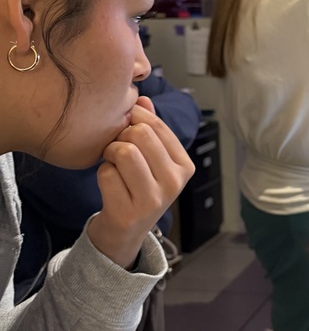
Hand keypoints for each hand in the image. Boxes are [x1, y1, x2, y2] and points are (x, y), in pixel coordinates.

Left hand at [88, 97, 194, 266]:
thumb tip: (141, 98)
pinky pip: (106, 173)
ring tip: (113, 164)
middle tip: (118, 151)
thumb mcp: (152, 159)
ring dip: (110, 154)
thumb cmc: (137, 188)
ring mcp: (153, 200)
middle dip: (121, 137)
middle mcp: (174, 183)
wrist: (124, 233)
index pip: (157, 125)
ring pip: (123, 151)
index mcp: (185, 166)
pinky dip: (101, 174)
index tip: (128, 132)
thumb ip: (150, 128)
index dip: (134, 121)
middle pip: (139, 134)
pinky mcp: (128, 212)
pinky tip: (109, 185)